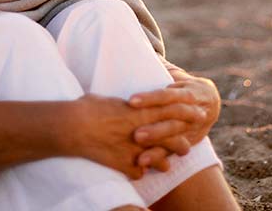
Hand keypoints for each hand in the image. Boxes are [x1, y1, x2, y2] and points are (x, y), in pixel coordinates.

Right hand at [70, 93, 205, 178]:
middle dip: (182, 142)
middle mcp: (142, 130)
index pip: (172, 110)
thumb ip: (123, 104)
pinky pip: (138, 172)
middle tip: (188, 146)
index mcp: (141, 110)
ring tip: (168, 165)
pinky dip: (138, 172)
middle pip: (171, 137)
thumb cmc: (88, 107)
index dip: (187, 111)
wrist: (74, 126)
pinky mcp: (124, 165)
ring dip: (164, 162)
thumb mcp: (110, 99)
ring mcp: (135, 149)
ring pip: (159, 159)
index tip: (197, 112)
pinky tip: (138, 172)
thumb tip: (125, 103)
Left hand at [128, 73, 220, 167]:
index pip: (169, 95)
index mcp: (189, 92)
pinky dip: (159, 158)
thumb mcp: (176, 75)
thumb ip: (160, 68)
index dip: (151, 98)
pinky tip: (143, 164)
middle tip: (135, 134)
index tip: (131, 101)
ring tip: (139, 154)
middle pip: (174, 119)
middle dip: (156, 128)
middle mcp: (194, 111)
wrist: (212, 101)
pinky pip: (174, 151)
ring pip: (176, 137)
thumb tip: (138, 48)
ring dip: (157, 145)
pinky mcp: (189, 142)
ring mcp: (193, 128)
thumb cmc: (183, 85)